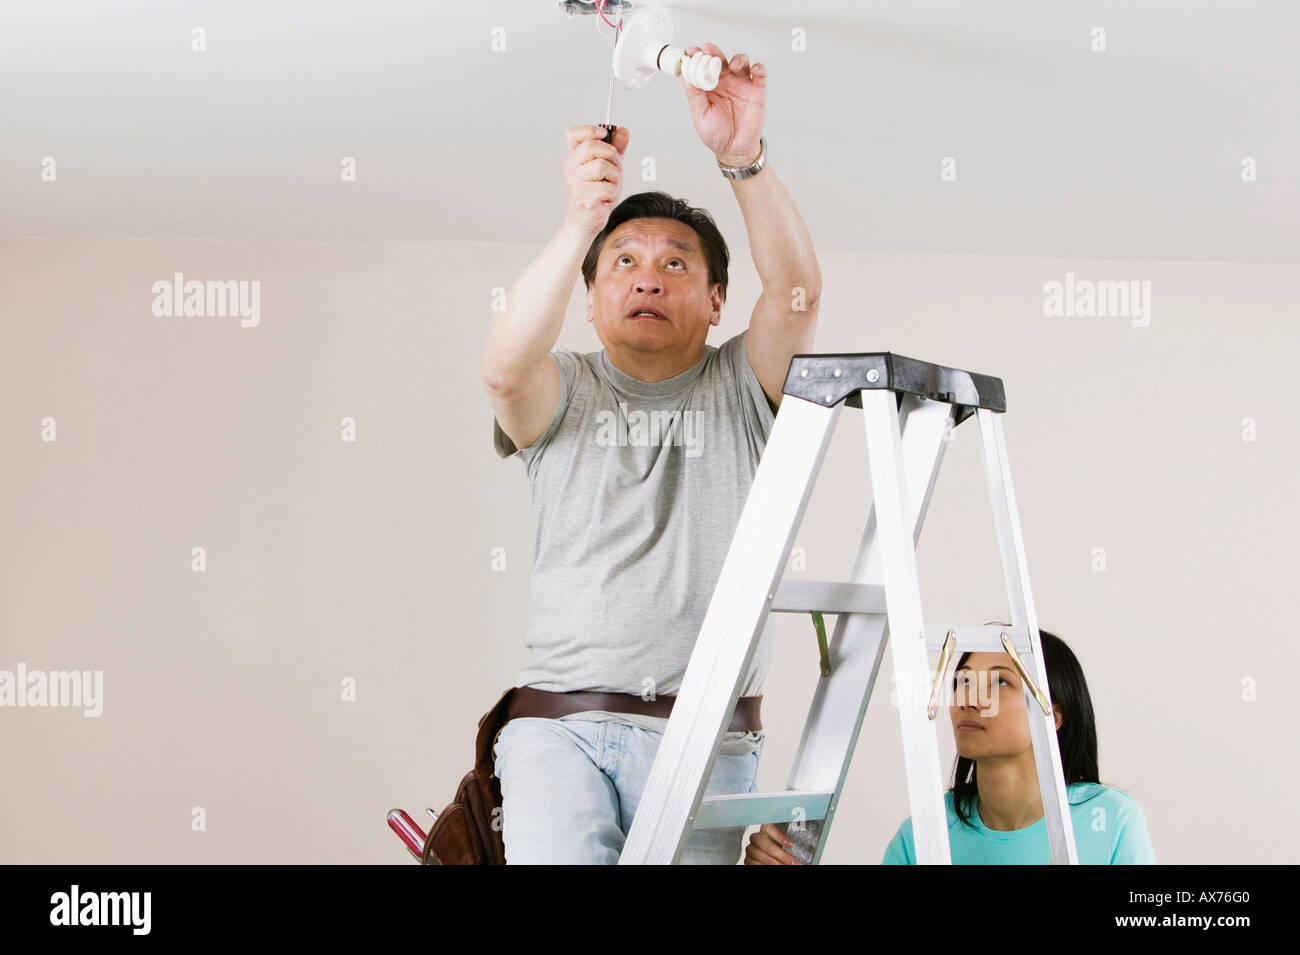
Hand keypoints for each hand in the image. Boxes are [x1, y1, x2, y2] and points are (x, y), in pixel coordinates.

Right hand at [561, 124, 629, 236]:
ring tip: (609, 186)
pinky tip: (606, 199)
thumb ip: (616, 149)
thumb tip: (623, 130)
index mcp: (574, 158)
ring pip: (603, 166)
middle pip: (592, 146)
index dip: (589, 130)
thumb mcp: (608, 168)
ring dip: (615, 177)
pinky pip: (609, 187)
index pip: (574, 135)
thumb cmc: (596, 195)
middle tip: (614, 168)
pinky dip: (614, 193)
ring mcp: (576, 183)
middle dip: (611, 155)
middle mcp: (571, 168)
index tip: (603, 134)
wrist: (584, 223)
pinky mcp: (584, 197)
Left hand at [680, 44, 766, 166]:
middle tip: (707, 49)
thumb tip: (685, 75)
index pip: (702, 65)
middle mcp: (725, 81)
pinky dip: (758, 67)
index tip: (690, 52)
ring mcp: (741, 84)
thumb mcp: (700, 115)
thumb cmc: (716, 134)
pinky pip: (760, 73)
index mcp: (709, 86)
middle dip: (714, 52)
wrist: (734, 149)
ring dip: (737, 59)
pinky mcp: (757, 90)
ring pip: (740, 61)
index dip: (696, 57)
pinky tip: (754, 69)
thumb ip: (694, 95)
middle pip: (720, 59)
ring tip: (732, 65)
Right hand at [743, 822, 801, 864]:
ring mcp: (750, 849)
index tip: (790, 844)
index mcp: (764, 830)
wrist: (764, 856)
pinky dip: (767, 866)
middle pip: (767, 846)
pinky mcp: (748, 860)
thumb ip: (786, 841)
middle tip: (794, 862)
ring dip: (776, 864)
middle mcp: (755, 838)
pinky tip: (775, 867)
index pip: (768, 827)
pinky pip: (756, 864)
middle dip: (782, 856)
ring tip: (786, 867)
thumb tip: (799, 842)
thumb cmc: (776, 847)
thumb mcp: (781, 842)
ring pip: (763, 857)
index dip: (779, 836)